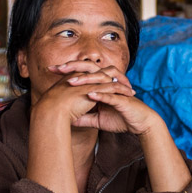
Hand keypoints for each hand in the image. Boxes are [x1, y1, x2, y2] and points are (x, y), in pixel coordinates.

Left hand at [46, 61, 168, 136]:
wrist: (140, 124)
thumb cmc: (121, 119)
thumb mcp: (98, 120)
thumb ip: (84, 118)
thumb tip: (68, 122)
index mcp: (101, 85)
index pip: (83, 74)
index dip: (67, 72)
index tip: (51, 70)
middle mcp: (108, 84)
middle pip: (89, 71)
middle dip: (73, 68)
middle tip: (57, 68)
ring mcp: (116, 90)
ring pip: (99, 81)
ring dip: (85, 81)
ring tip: (70, 82)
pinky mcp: (123, 99)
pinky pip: (111, 96)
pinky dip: (101, 95)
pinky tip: (90, 95)